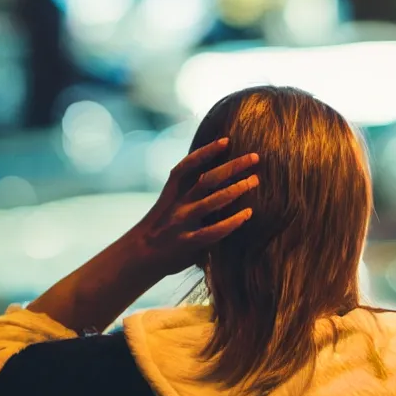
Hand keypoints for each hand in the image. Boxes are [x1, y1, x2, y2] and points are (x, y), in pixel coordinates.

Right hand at [136, 138, 258, 275]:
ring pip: (212, 202)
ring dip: (236, 189)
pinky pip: (213, 231)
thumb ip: (188, 190)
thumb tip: (218, 174)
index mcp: (172, 191)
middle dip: (232, 166)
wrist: (140, 255)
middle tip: (255, 157)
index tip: (227, 141)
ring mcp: (182, 223)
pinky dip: (231, 222)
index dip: (207, 151)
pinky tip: (247, 214)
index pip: (189, 165)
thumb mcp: (170, 202)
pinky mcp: (188, 243)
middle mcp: (177, 203)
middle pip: (207, 179)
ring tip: (254, 181)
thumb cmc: (161, 226)